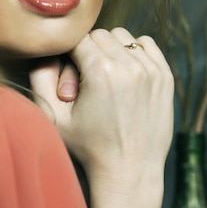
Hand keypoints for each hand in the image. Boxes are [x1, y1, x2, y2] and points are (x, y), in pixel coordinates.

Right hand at [30, 27, 173, 183]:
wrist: (129, 173)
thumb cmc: (88, 147)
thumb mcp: (53, 116)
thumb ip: (41, 76)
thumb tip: (46, 50)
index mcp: (101, 71)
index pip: (77, 38)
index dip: (69, 56)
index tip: (71, 79)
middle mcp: (129, 66)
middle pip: (100, 35)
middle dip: (90, 52)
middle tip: (88, 82)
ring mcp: (151, 70)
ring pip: (123, 37)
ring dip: (112, 50)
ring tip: (108, 78)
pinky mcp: (165, 77)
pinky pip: (146, 44)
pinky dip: (134, 52)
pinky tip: (126, 75)